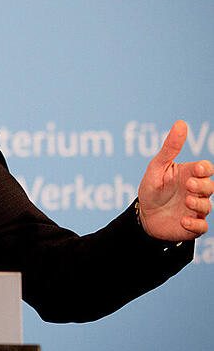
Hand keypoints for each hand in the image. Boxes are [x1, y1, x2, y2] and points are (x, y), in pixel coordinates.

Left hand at [137, 120, 212, 240]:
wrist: (144, 216)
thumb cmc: (152, 188)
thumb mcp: (157, 167)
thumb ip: (170, 147)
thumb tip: (181, 123)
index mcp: (188, 175)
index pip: (206, 169)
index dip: (204, 169)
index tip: (195, 169)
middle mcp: (195, 191)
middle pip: (209, 186)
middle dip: (202, 185)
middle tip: (189, 185)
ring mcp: (195, 209)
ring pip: (207, 206)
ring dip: (198, 203)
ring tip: (186, 200)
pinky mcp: (192, 225)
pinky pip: (202, 227)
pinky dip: (195, 224)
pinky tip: (184, 220)